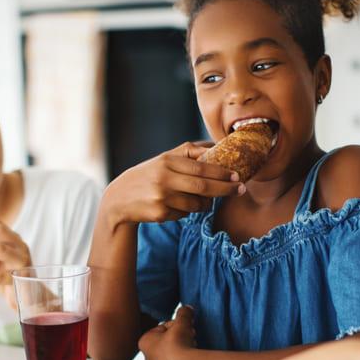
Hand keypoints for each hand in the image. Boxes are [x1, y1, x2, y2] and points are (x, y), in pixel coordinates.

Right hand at [104, 142, 244, 226]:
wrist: (119, 198)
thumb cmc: (148, 175)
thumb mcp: (164, 159)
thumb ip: (189, 152)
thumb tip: (218, 145)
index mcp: (167, 162)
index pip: (201, 167)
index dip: (222, 173)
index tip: (237, 176)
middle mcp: (164, 179)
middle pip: (203, 187)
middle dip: (225, 189)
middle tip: (240, 189)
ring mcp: (162, 198)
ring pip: (196, 204)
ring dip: (205, 204)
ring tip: (203, 200)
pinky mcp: (160, 214)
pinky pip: (184, 215)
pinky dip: (186, 212)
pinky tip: (176, 206)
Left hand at [138, 305, 196, 359]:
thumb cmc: (177, 344)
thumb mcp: (181, 323)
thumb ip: (184, 313)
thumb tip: (188, 308)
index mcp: (145, 341)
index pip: (163, 326)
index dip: (177, 324)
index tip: (185, 326)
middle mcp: (148, 355)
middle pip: (168, 339)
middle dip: (181, 335)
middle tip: (191, 333)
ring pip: (173, 350)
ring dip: (184, 345)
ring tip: (192, 344)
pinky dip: (185, 357)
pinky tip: (192, 356)